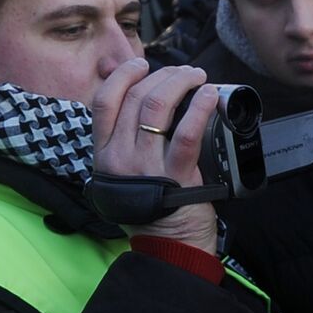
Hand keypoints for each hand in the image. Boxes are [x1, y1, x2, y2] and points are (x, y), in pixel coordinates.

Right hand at [90, 58, 219, 254]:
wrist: (169, 247)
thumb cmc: (153, 208)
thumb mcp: (127, 173)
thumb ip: (128, 140)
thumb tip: (144, 96)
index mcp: (103, 155)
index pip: (103, 102)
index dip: (122, 76)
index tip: (141, 64)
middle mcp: (119, 158)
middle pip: (135, 98)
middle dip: (162, 75)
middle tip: (184, 72)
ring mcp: (145, 168)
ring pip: (157, 107)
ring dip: (180, 83)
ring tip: (197, 77)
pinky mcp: (176, 177)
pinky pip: (186, 133)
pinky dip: (200, 107)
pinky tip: (210, 95)